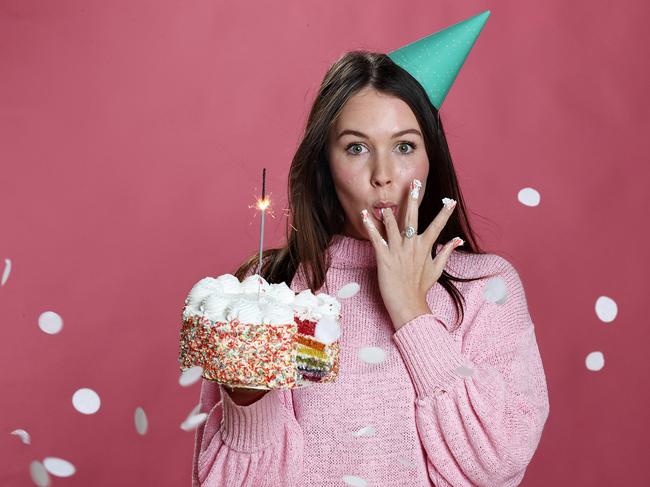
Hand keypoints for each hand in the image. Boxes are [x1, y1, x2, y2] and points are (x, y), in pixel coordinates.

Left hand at [360, 179, 463, 330]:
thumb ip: (447, 252)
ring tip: (385, 200)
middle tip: (414, 183)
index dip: (444, 213)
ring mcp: (398, 251)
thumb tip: (458, 240)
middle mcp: (412, 246)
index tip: (450, 201)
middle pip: (413, 218)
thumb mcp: (437, 269)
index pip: (437, 226)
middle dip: (413, 200)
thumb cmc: (421, 288)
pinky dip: (369, 226)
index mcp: (425, 247)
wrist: (408, 304)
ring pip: (393, 226)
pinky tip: (364, 215)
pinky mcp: (384, 258)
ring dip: (388, 212)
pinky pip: (376, 238)